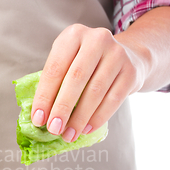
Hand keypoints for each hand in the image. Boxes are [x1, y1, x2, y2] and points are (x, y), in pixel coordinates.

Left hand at [31, 24, 148, 141]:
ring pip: (95, 92)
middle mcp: (96, 39)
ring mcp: (117, 54)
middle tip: (53, 129)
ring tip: (68, 134)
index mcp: (73, 35)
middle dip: (62, 108)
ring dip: (79, 118)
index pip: (55, 68)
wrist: (129, 55)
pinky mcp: (131, 71)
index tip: (38, 119)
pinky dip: (97, 117)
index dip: (44, 96)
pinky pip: (113, 100)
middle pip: (75, 79)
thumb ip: (55, 82)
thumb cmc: (88, 63)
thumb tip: (40, 115)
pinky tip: (86, 129)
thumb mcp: (69, 61)